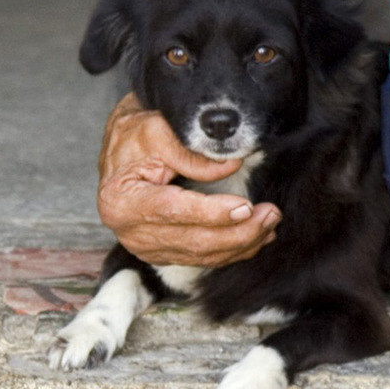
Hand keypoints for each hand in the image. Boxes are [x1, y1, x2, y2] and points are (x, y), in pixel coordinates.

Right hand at [96, 94, 280, 266]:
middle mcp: (130, 232)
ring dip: (241, 244)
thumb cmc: (134, 137)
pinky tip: (254, 239)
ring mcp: (145, 247)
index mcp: (122, 201)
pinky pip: (200, 257)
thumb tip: (229, 166)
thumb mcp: (156, 130)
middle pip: (192, 240)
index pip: (174, 211)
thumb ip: (190, 152)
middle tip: (271, 215)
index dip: (212, 213)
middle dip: (238, 232)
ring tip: (270, 225)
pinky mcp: (160, 253)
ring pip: (201, 254)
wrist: (118, 152)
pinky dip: (230, 250)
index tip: (246, 207)